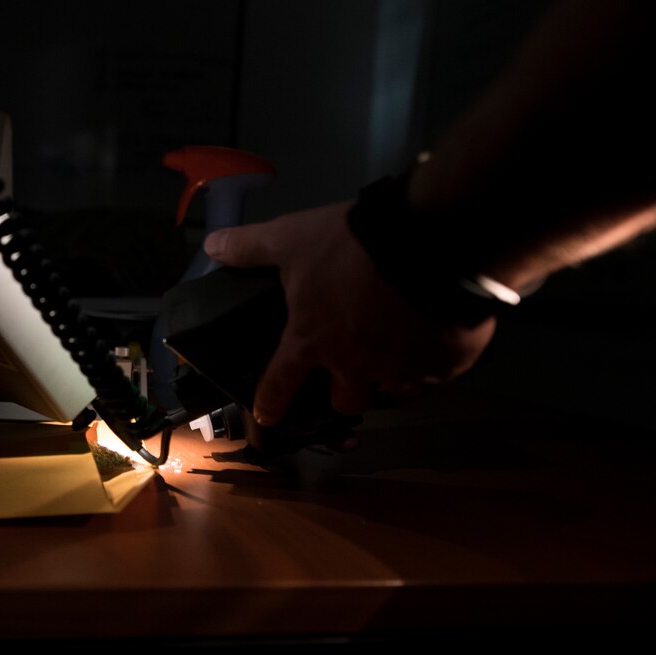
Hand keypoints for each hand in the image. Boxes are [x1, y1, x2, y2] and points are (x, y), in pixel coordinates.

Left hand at [204, 202, 494, 424]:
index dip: (270, 403)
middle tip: (351, 373)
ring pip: (394, 392)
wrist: (428, 242)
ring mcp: (401, 369)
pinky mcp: (444, 364)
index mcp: (311, 341)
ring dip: (392, 380)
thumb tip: (212, 245)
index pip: (280, 383)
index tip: (268, 416)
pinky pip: (436, 374)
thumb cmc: (349, 244)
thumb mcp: (291, 238)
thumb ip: (251, 247)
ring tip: (399, 357)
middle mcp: (354, 366)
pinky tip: (437, 343)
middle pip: (346, 402)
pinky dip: (434, 363)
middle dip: (345, 395)